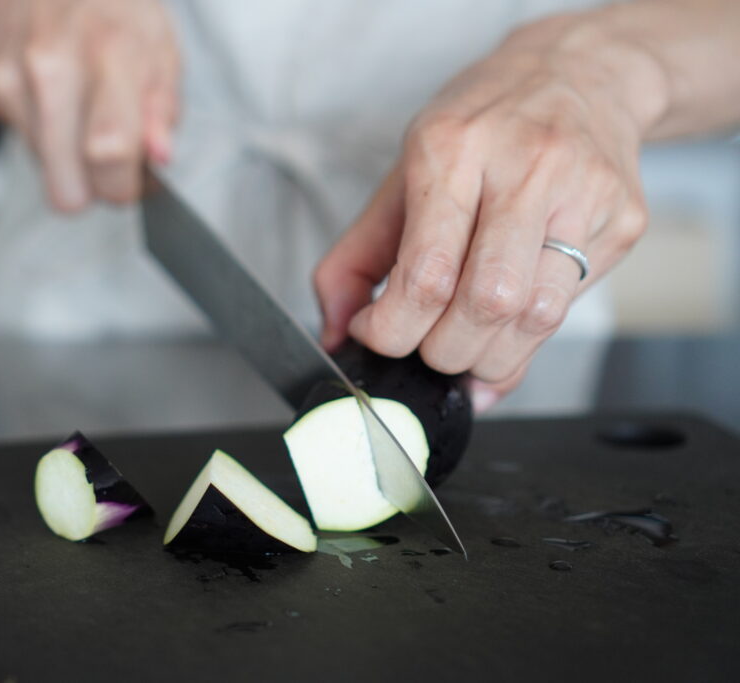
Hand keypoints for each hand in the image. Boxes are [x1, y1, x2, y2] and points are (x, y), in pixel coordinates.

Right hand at [0, 0, 179, 210]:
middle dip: (93, 185)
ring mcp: (7, 77)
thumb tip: (158, 157)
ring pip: (44, 169)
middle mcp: (50, 67)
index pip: (109, 155)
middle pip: (67, 189)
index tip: (135, 181)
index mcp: (108, 54)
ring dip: (66, 149)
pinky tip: (49, 86)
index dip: (125, 186)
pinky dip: (39, 125)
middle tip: (109, 152)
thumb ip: (163, 109)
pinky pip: (19, 140)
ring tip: (78, 100)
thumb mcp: (158, 45)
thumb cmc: (111, 4)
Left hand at [314, 16, 666, 408]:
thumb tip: (332, 333)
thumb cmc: (481, 127)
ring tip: (464, 349)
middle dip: (443, 352)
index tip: (377, 332)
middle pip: (486, 303)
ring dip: (488, 360)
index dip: (392, 329)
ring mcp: (583, 193)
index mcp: (454, 149)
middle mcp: (525, 166)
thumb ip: (354, 259)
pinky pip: (568, 310)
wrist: (578, 72)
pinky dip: (525, 344)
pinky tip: (502, 333)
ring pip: (536, 318)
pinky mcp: (621, 220)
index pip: (426, 274)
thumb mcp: (402, 175)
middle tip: (425, 348)